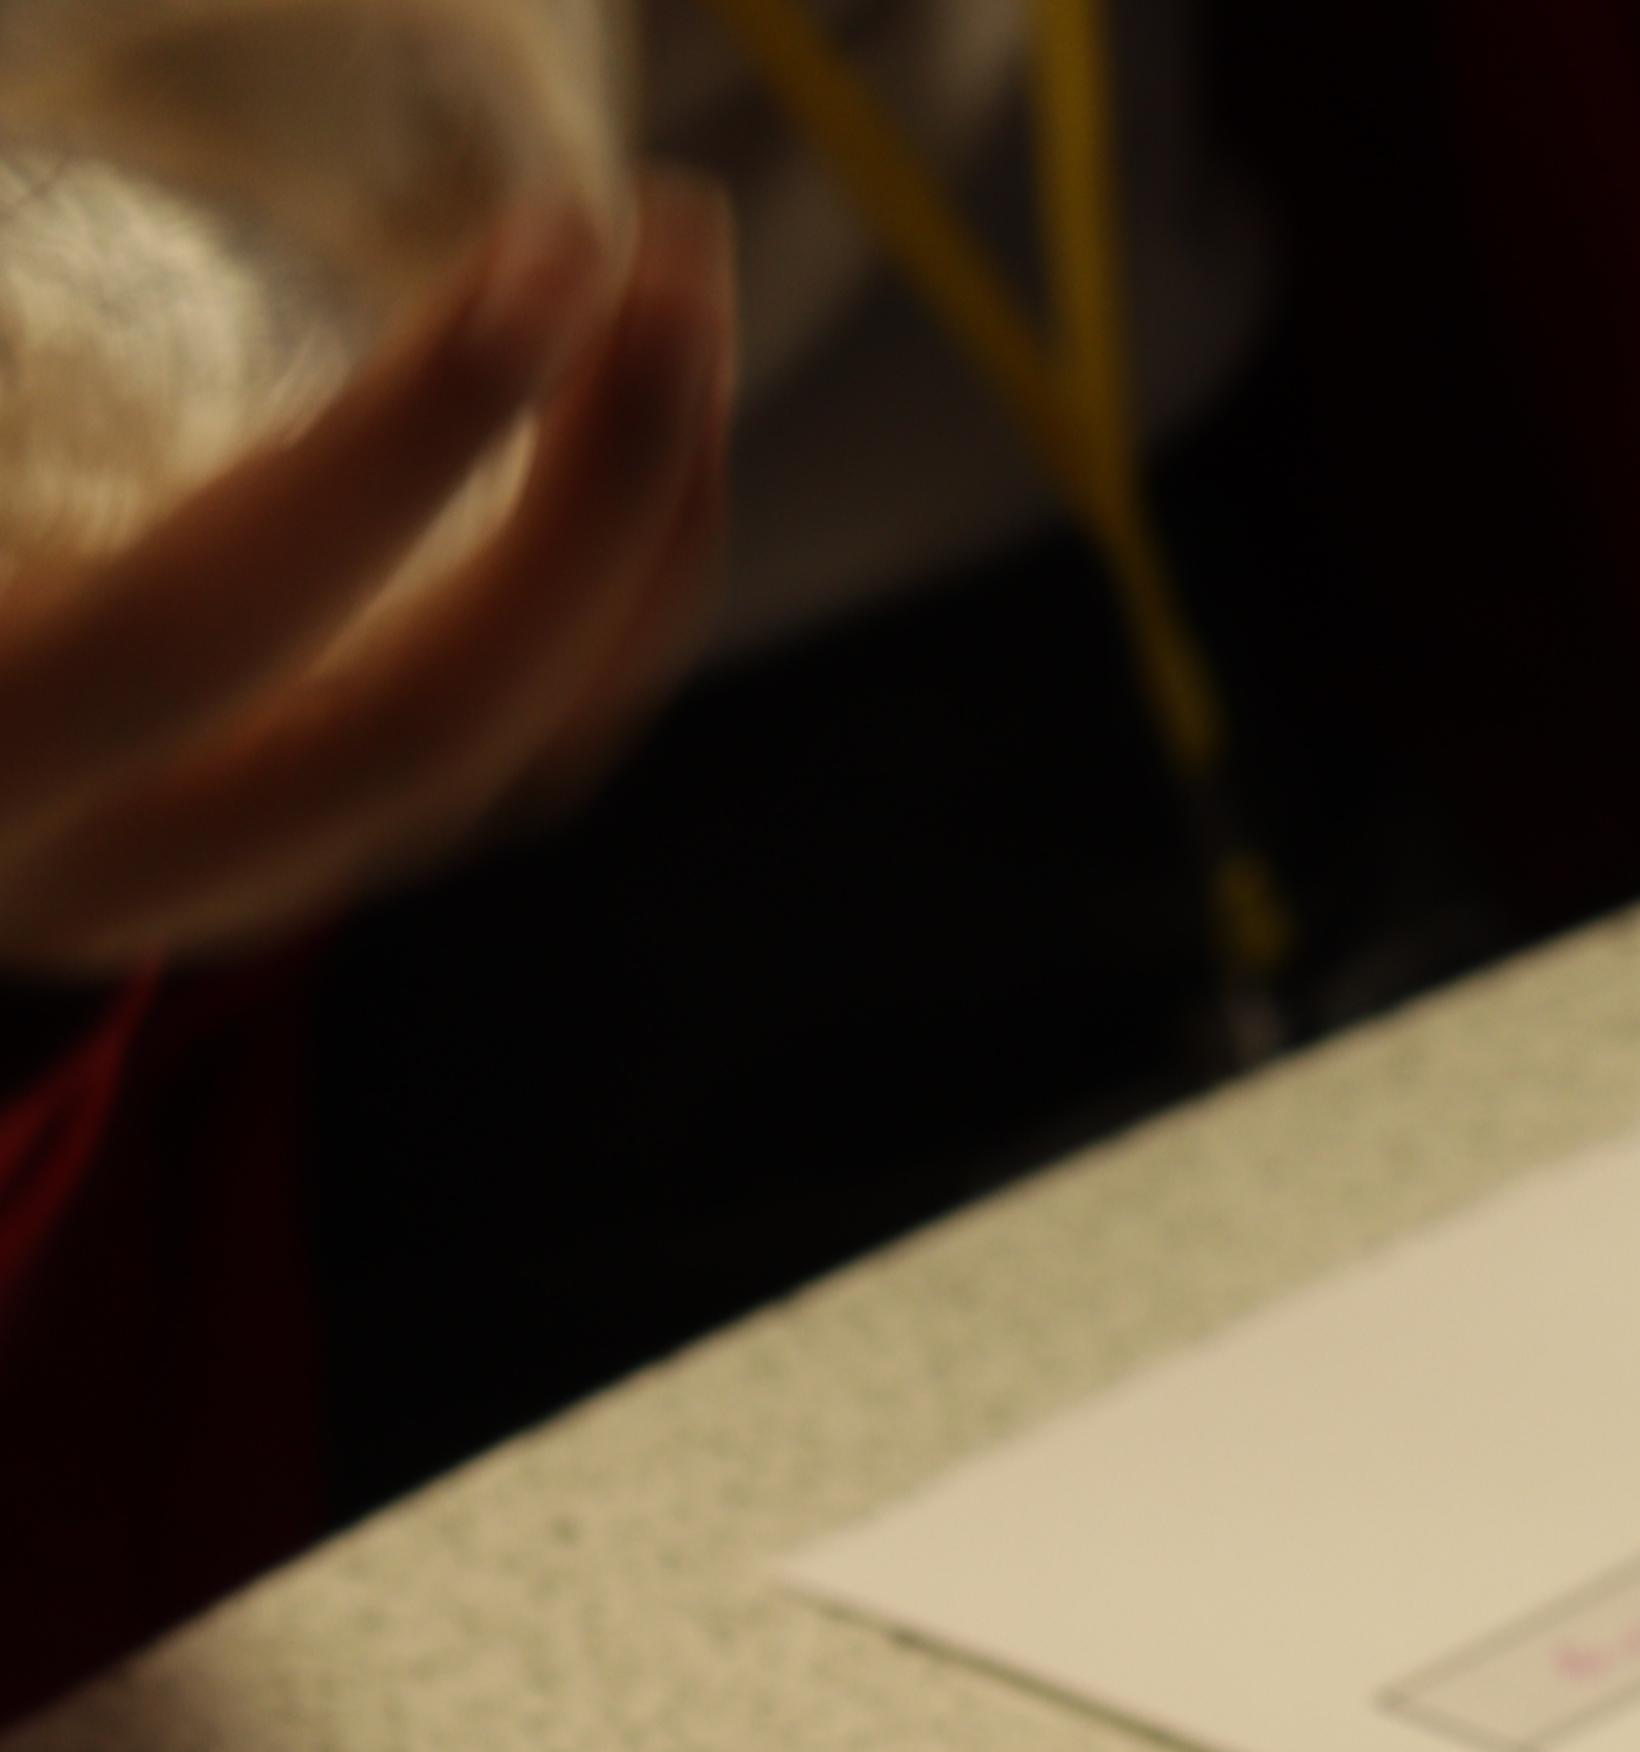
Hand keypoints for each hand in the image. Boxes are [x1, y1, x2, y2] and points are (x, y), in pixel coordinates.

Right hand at [0, 177, 736, 981]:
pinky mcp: (276, 855)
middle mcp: (92, 874)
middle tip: (671, 250)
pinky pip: (508, 755)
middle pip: (435, 725)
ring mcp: (207, 885)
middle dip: (600, 489)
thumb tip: (90, 76)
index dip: (406, 443)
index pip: (208, 623)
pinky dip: (605, 599)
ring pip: (512, 757)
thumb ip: (37, 363)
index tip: (545, 246)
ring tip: (677, 294)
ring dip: (637, 529)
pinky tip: (635, 423)